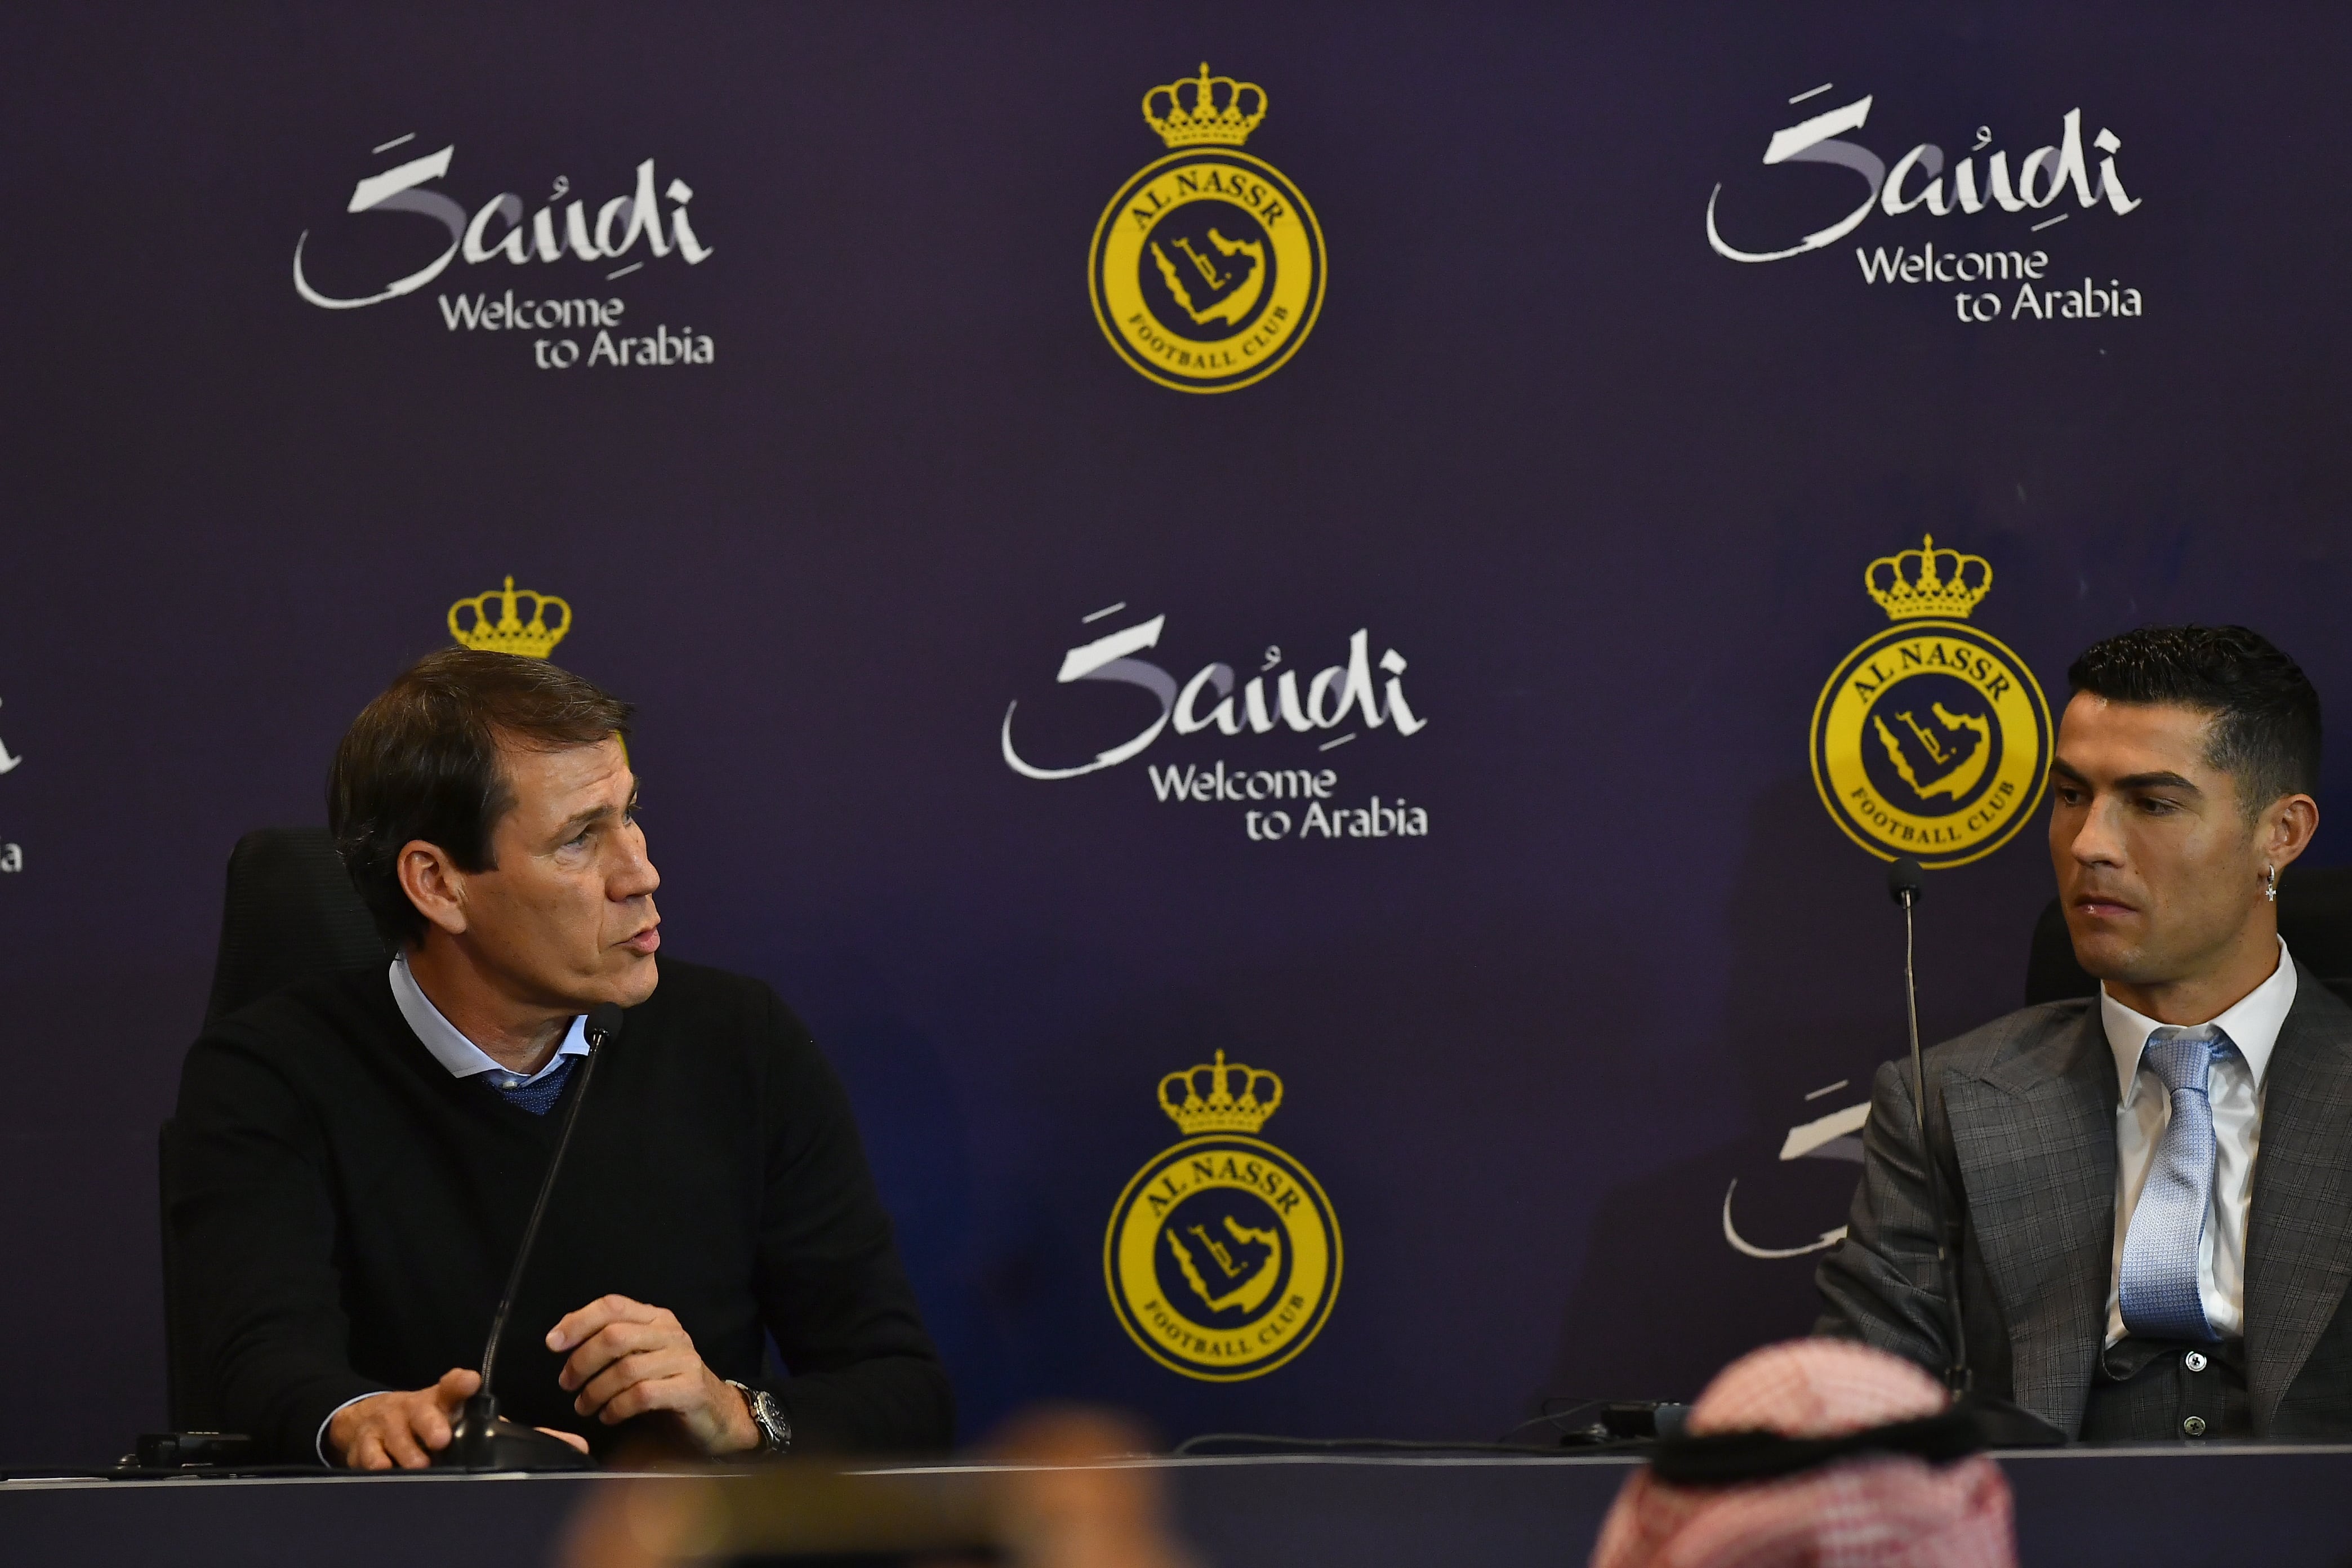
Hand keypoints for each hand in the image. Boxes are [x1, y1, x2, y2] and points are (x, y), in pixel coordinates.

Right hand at [329, 1368, 592, 1469]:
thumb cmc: (438, 1423)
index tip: (470, 1380)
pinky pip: (371, 1457)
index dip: (461, 1382)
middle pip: (424, 1413)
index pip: (454, 1385)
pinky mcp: (367, 1446)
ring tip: (421, 1461)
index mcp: (447, 1401)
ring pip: (400, 1439)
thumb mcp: (477, 1423)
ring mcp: (391, 1427)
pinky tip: (384, 1468)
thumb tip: (577, 1443)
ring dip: (410, 1451)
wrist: (373, 1422)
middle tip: (442, 1437)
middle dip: (432, 1423)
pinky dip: (378, 1464)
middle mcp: (418, 1409)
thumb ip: (525, 1433)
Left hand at [548, 1294, 759, 1454]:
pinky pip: (642, 1395)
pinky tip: (608, 1416)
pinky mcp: (690, 1389)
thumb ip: (609, 1342)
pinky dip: (616, 1408)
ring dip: (595, 1392)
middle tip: (567, 1384)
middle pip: (615, 1336)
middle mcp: (671, 1334)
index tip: (553, 1343)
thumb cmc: (668, 1386)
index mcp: (656, 1319)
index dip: (578, 1321)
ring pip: (625, 1369)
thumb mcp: (639, 1357)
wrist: (716, 1415)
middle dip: (581, 1362)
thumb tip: (562, 1335)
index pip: (613, 1305)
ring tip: (584, 1407)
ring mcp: (684, 1360)